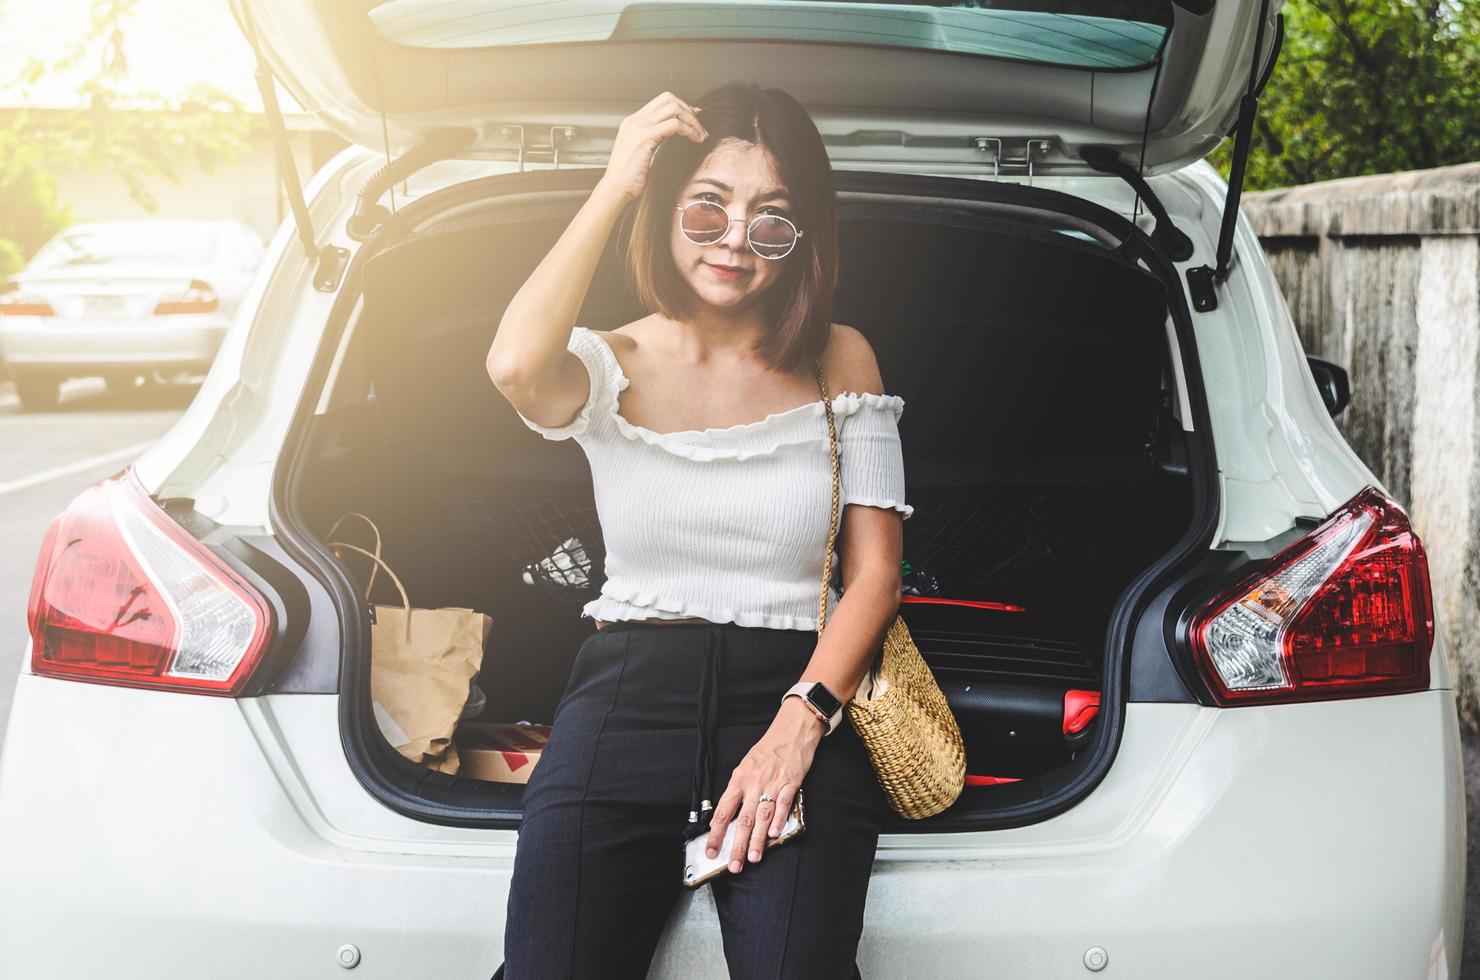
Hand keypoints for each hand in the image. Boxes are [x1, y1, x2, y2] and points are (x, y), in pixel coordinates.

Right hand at [594, 91, 708, 206]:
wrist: (615, 189)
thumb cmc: (629, 178)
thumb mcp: (641, 152)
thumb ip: (652, 139)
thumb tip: (671, 133)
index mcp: (633, 122)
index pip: (661, 101)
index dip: (682, 107)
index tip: (694, 120)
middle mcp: (635, 120)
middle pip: (668, 99)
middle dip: (689, 111)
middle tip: (700, 128)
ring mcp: (639, 127)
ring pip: (674, 108)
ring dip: (692, 120)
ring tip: (700, 135)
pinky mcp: (645, 138)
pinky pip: (674, 124)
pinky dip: (689, 130)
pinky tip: (694, 140)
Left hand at [705, 696, 825, 873]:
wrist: (790, 732)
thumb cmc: (767, 751)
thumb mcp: (745, 767)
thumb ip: (738, 791)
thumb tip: (727, 817)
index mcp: (739, 780)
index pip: (723, 811)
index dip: (716, 834)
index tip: (711, 851)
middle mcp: (753, 783)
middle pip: (743, 819)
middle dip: (737, 845)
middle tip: (734, 865)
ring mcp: (773, 784)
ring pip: (762, 816)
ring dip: (758, 840)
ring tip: (754, 857)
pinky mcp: (791, 783)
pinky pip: (783, 804)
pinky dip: (779, 820)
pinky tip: (774, 834)